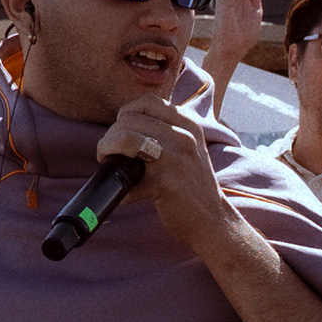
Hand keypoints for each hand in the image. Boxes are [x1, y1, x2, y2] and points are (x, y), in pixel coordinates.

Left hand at [97, 96, 232, 237]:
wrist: (213, 219)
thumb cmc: (193, 185)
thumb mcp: (188, 148)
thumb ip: (165, 132)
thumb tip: (124, 125)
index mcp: (188, 124)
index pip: (147, 102)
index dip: (126, 114)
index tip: (122, 131)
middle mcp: (184, 137)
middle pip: (130, 120)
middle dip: (111, 136)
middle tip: (109, 154)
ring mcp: (175, 159)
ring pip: (125, 139)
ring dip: (107, 151)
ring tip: (110, 165)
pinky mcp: (165, 183)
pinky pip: (127, 178)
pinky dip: (121, 189)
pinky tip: (125, 194)